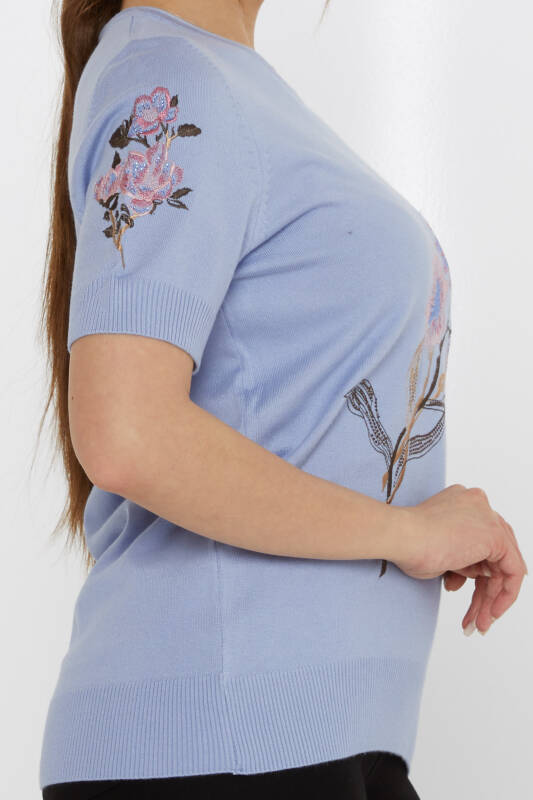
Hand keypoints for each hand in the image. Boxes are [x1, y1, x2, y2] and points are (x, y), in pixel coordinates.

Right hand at [393, 484, 527, 634]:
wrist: (401, 536)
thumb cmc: (407, 544)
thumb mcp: (440, 552)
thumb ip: (461, 558)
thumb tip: (476, 574)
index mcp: (463, 503)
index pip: (480, 542)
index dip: (475, 572)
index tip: (463, 592)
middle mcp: (479, 506)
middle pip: (493, 555)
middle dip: (485, 591)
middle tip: (475, 616)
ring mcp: (488, 518)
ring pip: (502, 566)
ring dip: (490, 600)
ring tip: (477, 624)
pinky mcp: (495, 535)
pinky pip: (512, 571)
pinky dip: (504, 595)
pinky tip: (490, 613)